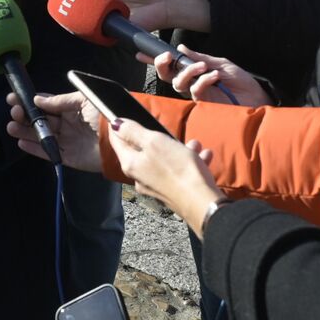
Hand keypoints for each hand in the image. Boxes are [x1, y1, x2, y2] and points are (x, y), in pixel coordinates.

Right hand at [6, 91, 103, 171]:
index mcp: (72, 109)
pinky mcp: (69, 157)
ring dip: (25, 131)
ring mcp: (68, 141)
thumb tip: (38, 100)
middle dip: (25, 116)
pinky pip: (48, 152)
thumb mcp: (83, 100)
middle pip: (41, 120)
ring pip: (41, 136)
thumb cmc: (106, 114)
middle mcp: (68, 125)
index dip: (30, 102)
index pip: (46, 104)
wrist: (122, 139)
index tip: (14, 98)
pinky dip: (34, 148)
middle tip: (14, 113)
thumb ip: (60, 101)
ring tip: (12, 126)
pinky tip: (21, 142)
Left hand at [110, 122, 225, 236]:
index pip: (116, 141)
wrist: (202, 203)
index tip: (121, 116)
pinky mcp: (172, 192)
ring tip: (195, 144)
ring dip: (179, 149)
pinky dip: (189, 162)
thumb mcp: (154, 142)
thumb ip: (133, 131)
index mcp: (131, 164)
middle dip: (157, 137)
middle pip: (142, 150)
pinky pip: (177, 171)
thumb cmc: (177, 169)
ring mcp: (156, 187)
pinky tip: (204, 156)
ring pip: (164, 160)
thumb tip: (115, 124)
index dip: (117, 126)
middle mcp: (139, 177)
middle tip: (168, 129)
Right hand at [156, 46, 269, 105]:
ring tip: (203, 66)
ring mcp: (197, 94)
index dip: (155, 60)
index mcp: (194, 72)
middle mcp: (191, 84)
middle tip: (167, 56)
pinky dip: (204, 80)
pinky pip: (196, 90)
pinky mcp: (204, 103)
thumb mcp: (220, 63)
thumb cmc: (240, 81)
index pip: (171, 66)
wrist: (256, 97)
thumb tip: (181, 48)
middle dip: (162, 65)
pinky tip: (215, 76)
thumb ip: (199, 57)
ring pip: (178, 83)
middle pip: (167, 76)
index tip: (142, 52)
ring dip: (188, 71)